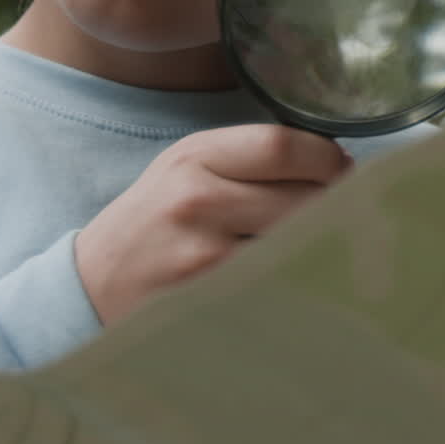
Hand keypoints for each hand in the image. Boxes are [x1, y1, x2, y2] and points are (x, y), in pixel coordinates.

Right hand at [74, 124, 350, 322]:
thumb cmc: (153, 222)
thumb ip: (246, 160)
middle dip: (337, 203)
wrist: (93, 286)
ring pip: (297, 242)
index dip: (327, 158)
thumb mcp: (184, 169)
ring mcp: (205, 254)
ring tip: (327, 243)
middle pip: (301, 195)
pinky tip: (298, 275)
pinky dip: (298, 277)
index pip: (281, 145)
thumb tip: (333, 163)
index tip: (342, 169)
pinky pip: (279, 281)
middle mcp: (198, 199)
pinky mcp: (212, 298)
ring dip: (324, 242)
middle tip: (351, 211)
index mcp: (194, 156)